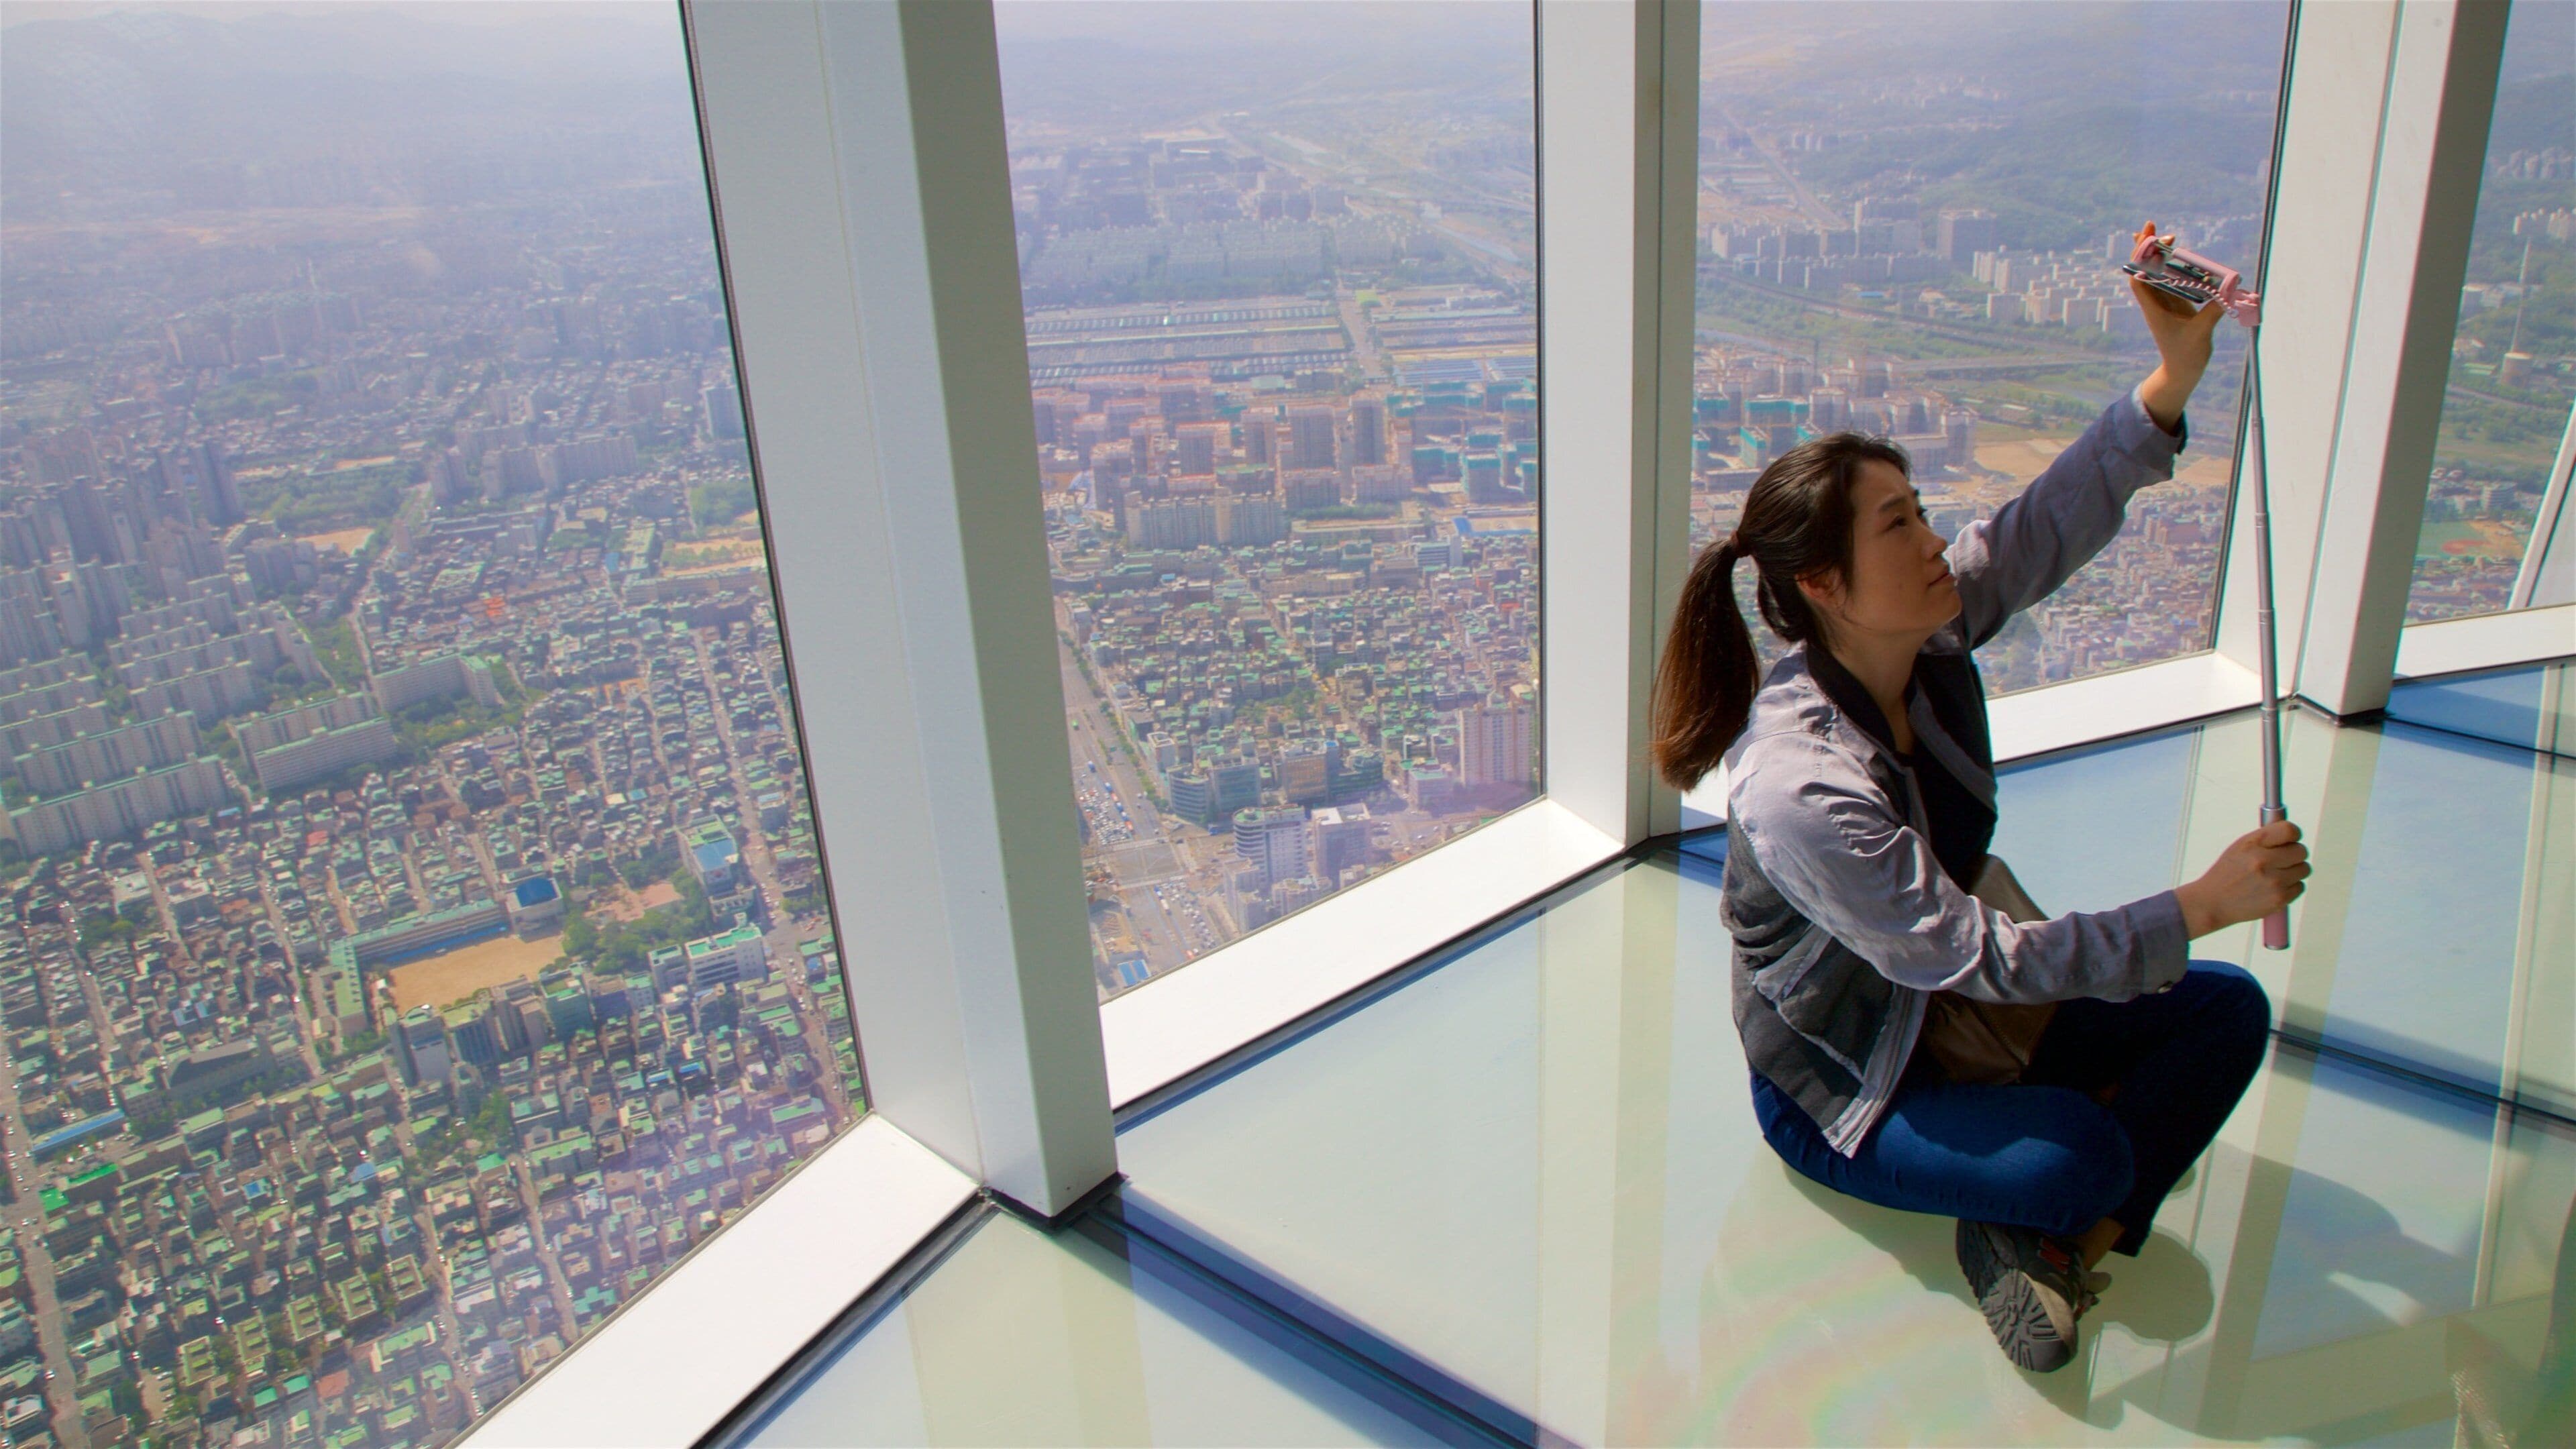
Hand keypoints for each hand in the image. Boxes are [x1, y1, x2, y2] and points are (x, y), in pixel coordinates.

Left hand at [2133, 221, 2226, 432]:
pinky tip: (2176, 253)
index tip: (2147, 239)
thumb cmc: (2187, 356)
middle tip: (2151, 225)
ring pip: (2158, 273)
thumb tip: (2226, 292)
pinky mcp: (2177, 304)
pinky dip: (2174, 265)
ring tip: (2158, 232)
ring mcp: (2166, 303)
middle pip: (2146, 270)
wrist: (2182, 371)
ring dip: (2158, 253)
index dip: (2140, 258)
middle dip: (2147, 248)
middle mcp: (2156, 303)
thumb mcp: (2200, 333)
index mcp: (2154, 309)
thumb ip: (2212, 312)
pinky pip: (2172, 280)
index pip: (2139, 279)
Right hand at [2176, 820, 2308, 937]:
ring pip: (2304, 869)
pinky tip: (2274, 888)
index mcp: (2253, 844)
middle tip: (2282, 860)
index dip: (2294, 834)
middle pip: (2301, 851)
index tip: (2290, 840)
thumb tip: (2293, 833)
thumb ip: (2266, 839)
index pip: (2289, 830)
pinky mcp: (2279, 899)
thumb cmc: (2227, 873)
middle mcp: (2263, 861)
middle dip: (2294, 854)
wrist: (2212, 902)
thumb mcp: (2240, 847)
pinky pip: (2300, 887)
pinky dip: (2291, 887)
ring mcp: (2273, 881)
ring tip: (2276, 875)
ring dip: (2294, 871)